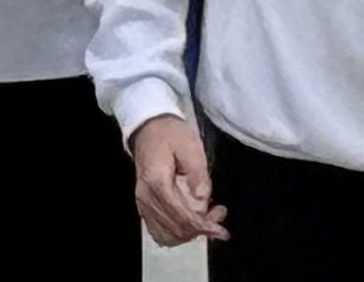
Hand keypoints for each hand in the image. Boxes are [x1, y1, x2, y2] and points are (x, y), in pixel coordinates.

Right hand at [131, 114, 225, 245]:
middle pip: (174, 228)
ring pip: (167, 234)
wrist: (148, 127)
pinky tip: (192, 226)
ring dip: (190, 233)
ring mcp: (143, 203)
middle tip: (219, 214)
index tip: (220, 229)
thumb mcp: (189, 144)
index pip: (179, 214)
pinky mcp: (145, 205)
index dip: (201, 226)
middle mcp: (146, 197)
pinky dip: (177, 235)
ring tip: (209, 219)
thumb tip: (202, 198)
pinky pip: (158, 231)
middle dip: (200, 229)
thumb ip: (198, 172)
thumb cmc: (170, 134)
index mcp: (157, 181)